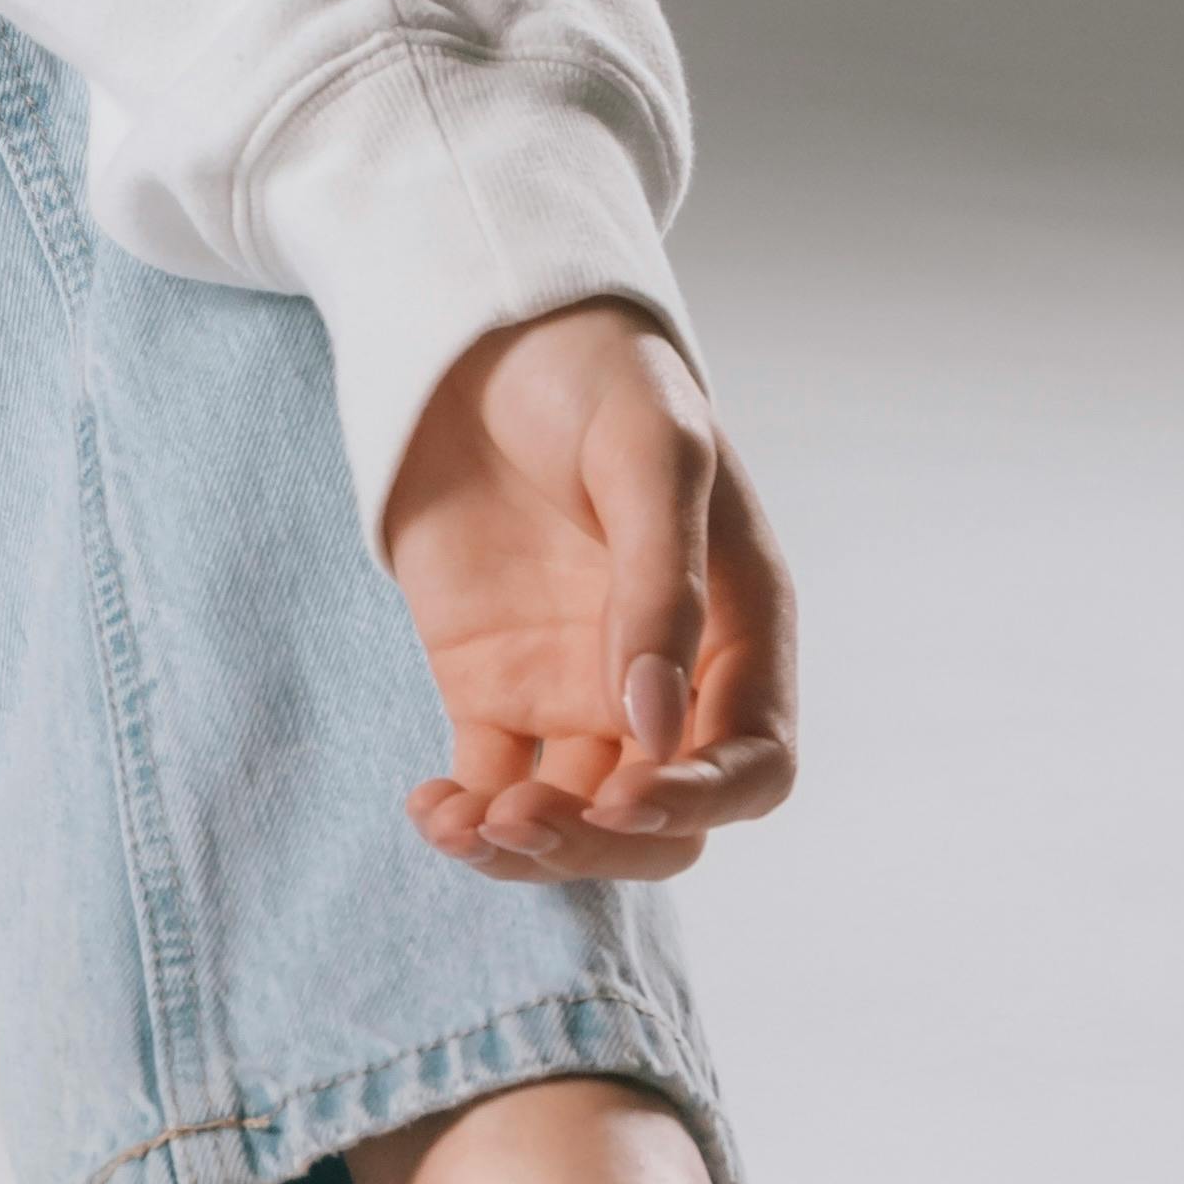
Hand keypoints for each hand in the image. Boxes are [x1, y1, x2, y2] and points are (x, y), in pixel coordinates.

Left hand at [380, 299, 796, 885]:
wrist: (490, 337)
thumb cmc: (599, 377)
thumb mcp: (651, 456)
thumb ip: (662, 587)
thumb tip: (655, 727)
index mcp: (739, 632)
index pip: (752, 763)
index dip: (699, 801)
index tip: (623, 799)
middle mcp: (668, 681)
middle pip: (662, 821)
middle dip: (601, 847)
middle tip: (523, 820)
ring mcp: (578, 691)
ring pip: (575, 821)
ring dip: (527, 847)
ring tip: (462, 824)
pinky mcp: (495, 689)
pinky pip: (492, 787)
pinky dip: (467, 820)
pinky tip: (430, 810)